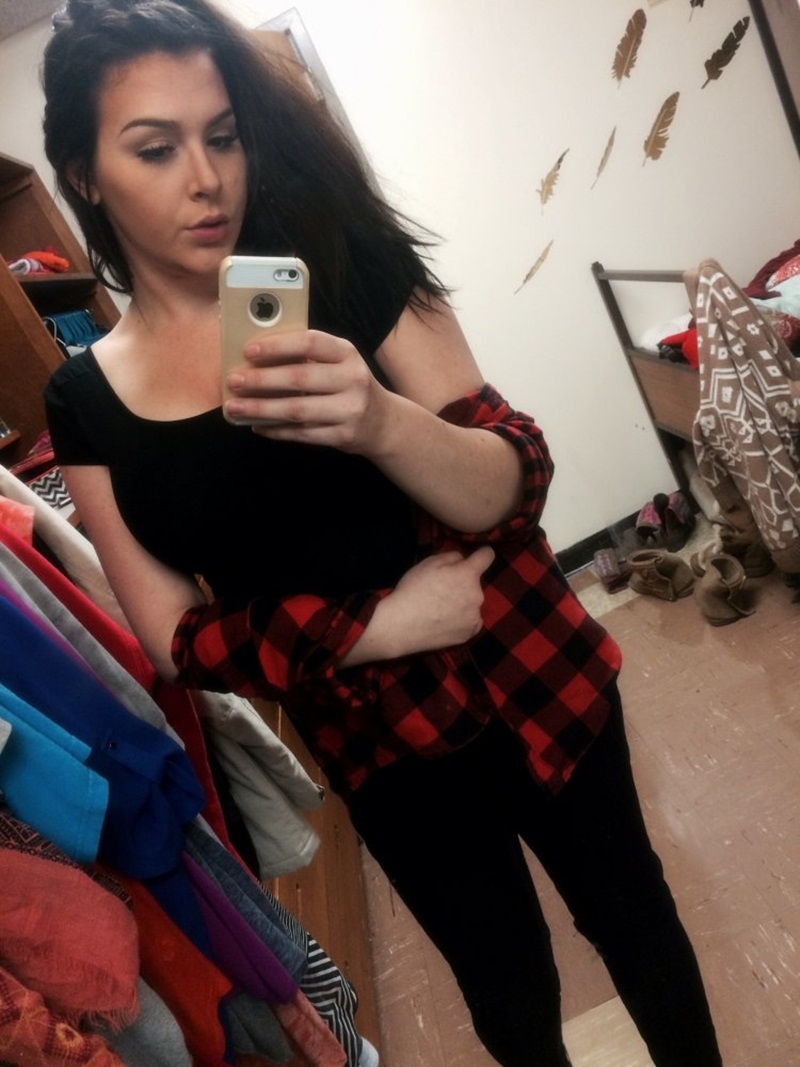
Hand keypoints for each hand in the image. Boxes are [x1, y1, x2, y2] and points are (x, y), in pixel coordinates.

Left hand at [224, 329, 386, 451]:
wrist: (383, 423)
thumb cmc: (349, 386)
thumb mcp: (339, 363)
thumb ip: (308, 357)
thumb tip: (257, 357)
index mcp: (347, 354)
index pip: (310, 342)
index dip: (277, 345)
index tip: (249, 351)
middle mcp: (353, 380)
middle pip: (299, 378)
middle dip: (262, 380)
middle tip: (234, 381)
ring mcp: (350, 410)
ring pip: (297, 410)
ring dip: (261, 409)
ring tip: (236, 407)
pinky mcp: (343, 436)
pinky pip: (302, 434)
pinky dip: (276, 431)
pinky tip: (257, 426)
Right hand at [340, 546, 494, 666]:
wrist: (400, 626)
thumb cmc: (412, 590)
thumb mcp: (428, 563)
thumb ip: (451, 557)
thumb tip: (463, 559)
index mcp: (468, 575)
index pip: (487, 556)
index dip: (482, 553)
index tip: (477, 557)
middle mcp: (478, 595)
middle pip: (475, 583)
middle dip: (464, 583)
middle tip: (442, 590)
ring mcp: (474, 617)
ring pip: (473, 603)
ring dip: (463, 603)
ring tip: (441, 610)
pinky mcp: (469, 634)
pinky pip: (471, 622)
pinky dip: (462, 620)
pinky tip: (445, 622)